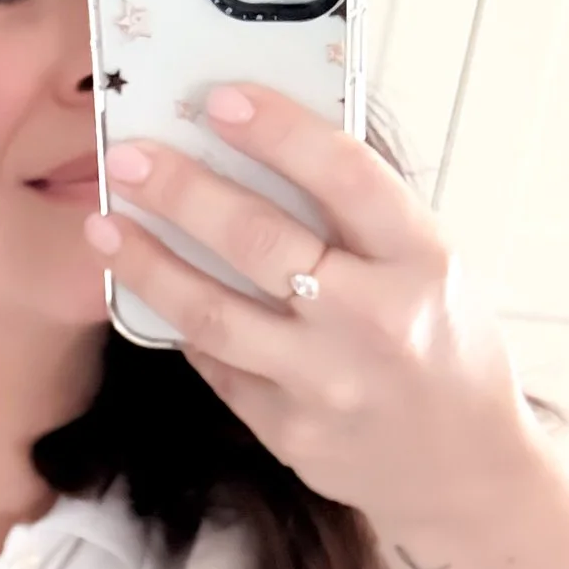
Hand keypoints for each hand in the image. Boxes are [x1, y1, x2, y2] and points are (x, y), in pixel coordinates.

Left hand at [83, 81, 533, 537]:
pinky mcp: (287, 431)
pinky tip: (146, 290)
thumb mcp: (430, 267)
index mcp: (420, 260)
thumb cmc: (445, 347)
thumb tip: (268, 150)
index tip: (220, 100)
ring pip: (215, 314)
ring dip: (149, 266)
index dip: (278, 132)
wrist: (463, 469)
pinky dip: (182, 325)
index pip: (343, 176)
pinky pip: (218, 365)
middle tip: (128, 157)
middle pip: (260, 243)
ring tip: (104, 225)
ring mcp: (323, 383)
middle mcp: (370, 320)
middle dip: (184, 192)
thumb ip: (363, 220)